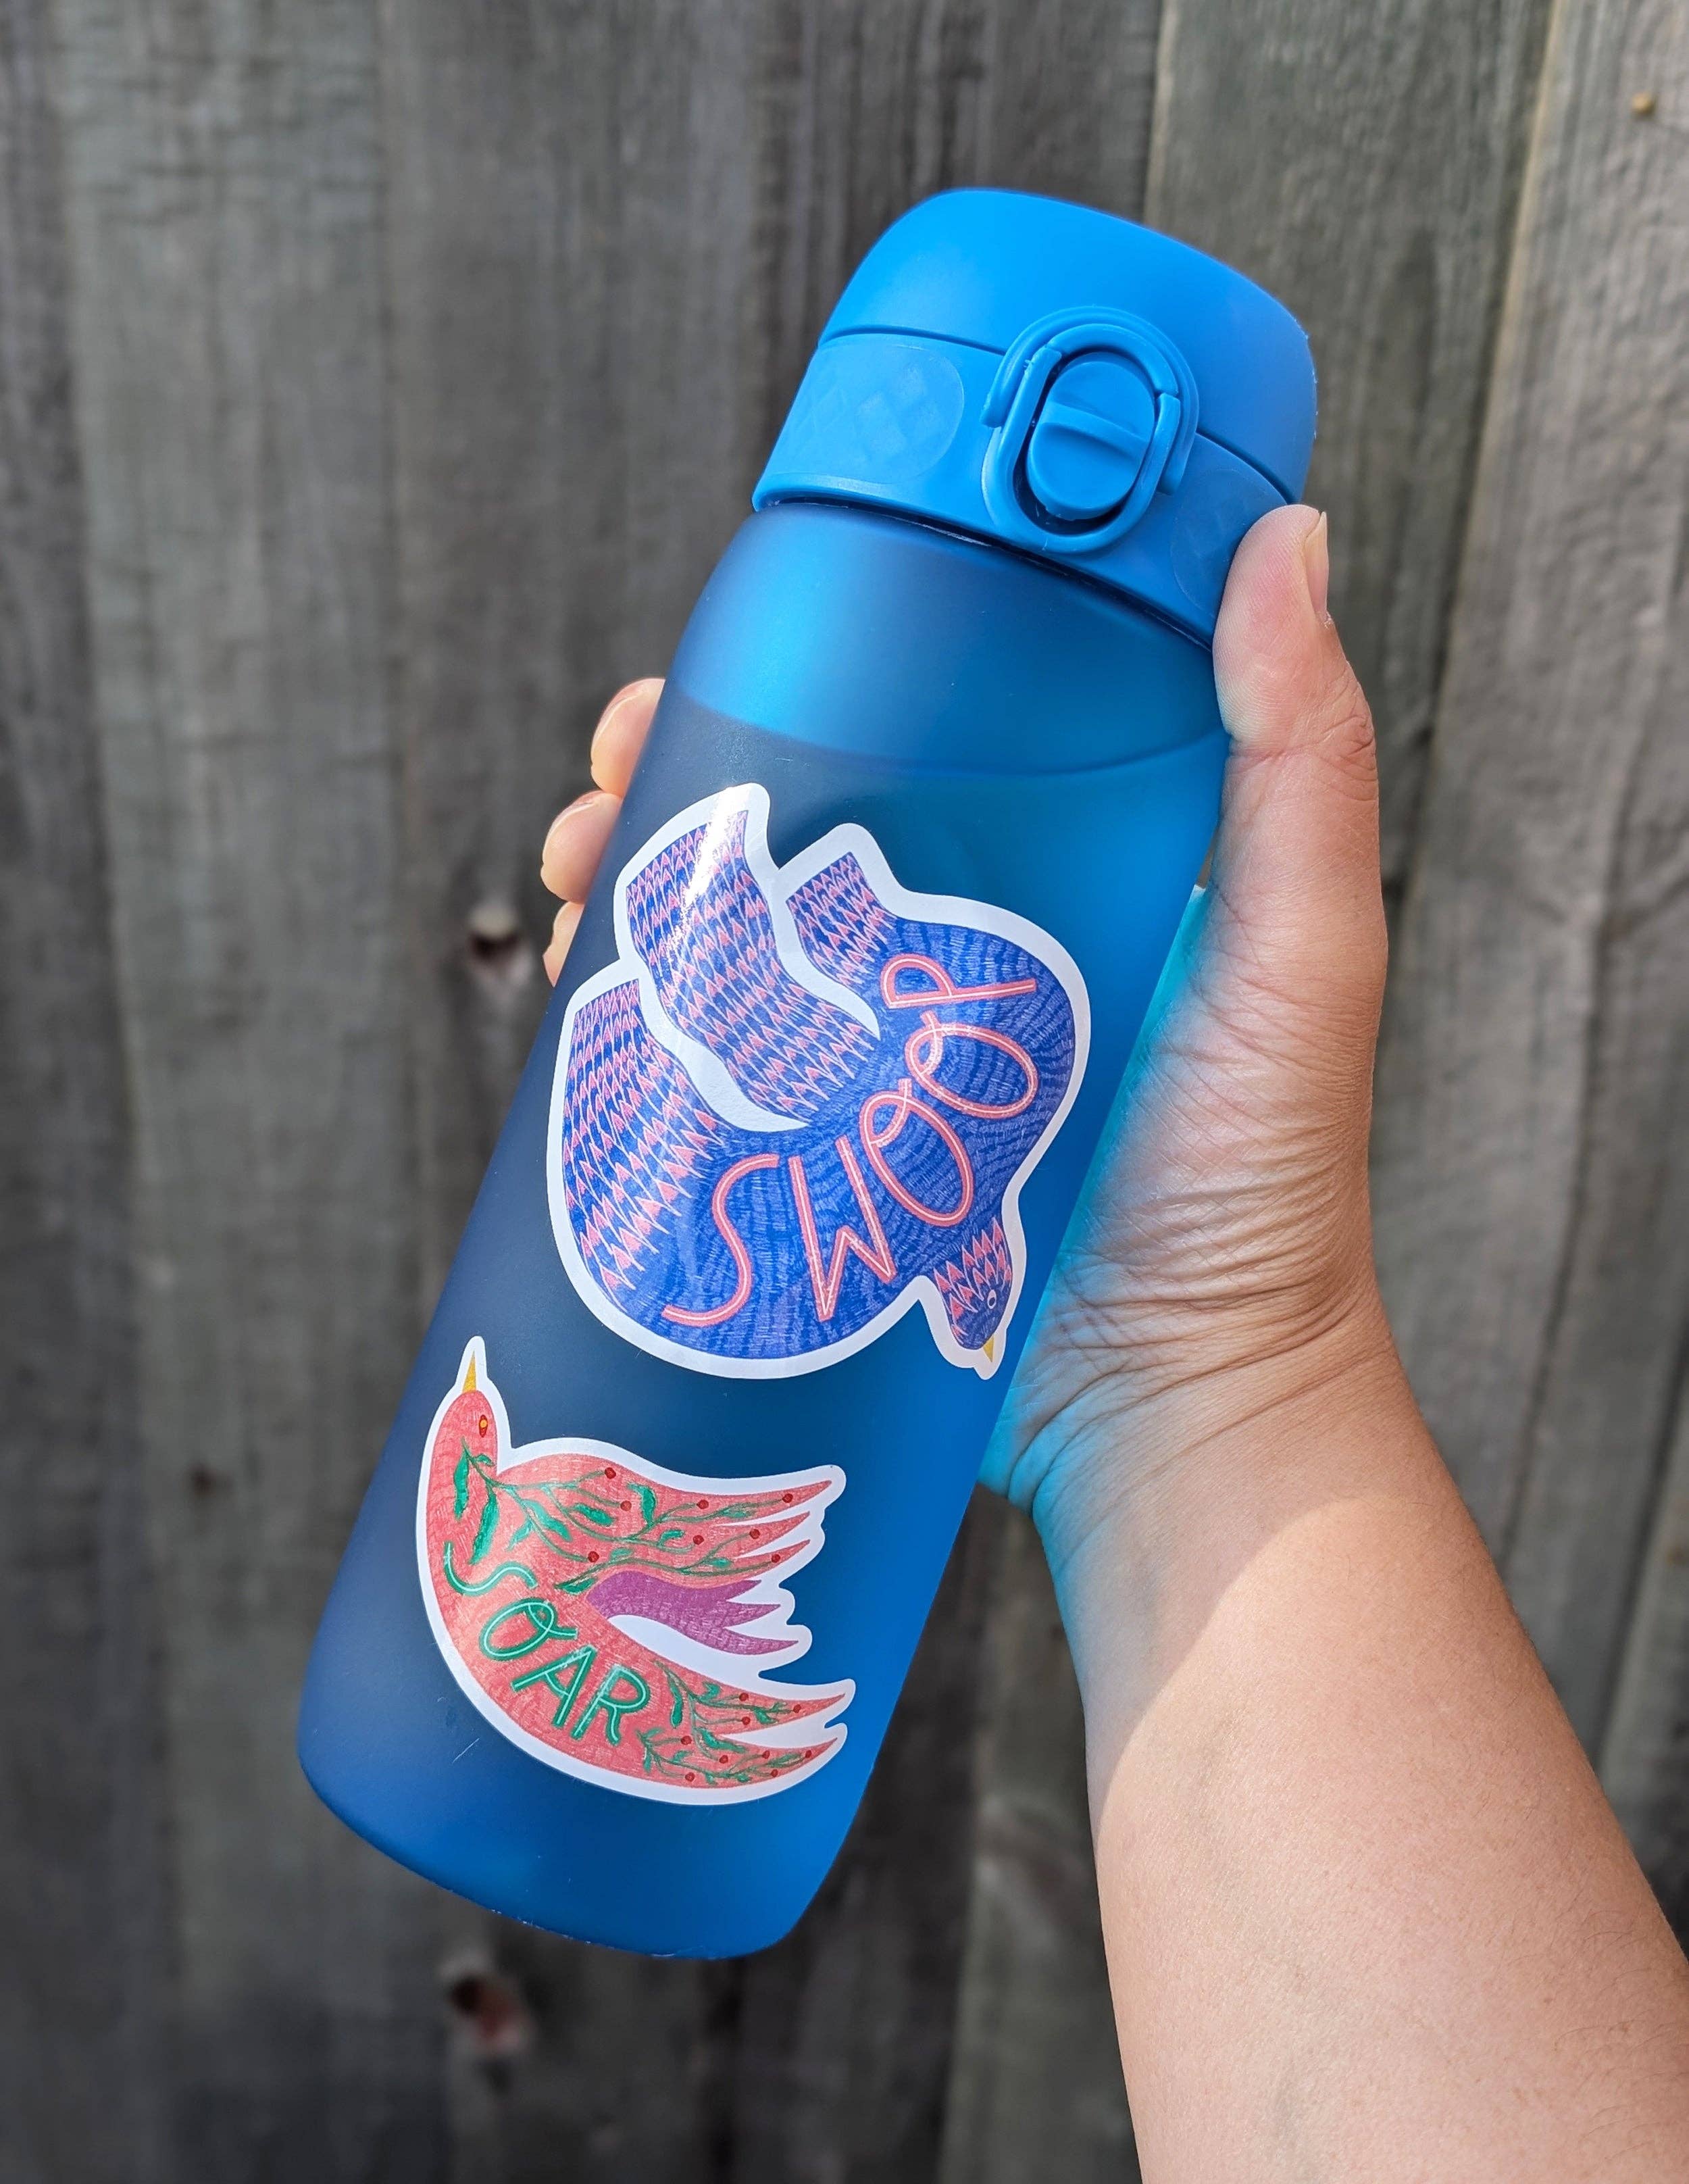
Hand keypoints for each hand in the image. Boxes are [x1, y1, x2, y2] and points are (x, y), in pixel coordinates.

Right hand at [540, 507, 1390, 1570]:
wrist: (1176, 1409)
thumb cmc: (1260, 1188)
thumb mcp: (1300, 953)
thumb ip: (1300, 761)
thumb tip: (1283, 540)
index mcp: (1057, 887)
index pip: (924, 738)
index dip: (824, 674)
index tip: (750, 642)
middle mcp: (949, 966)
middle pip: (792, 834)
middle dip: (690, 777)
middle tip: (627, 767)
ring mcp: (869, 1071)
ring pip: (725, 948)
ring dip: (639, 888)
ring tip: (586, 867)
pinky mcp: (812, 1170)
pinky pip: (702, 1076)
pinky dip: (630, 1022)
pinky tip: (587, 991)